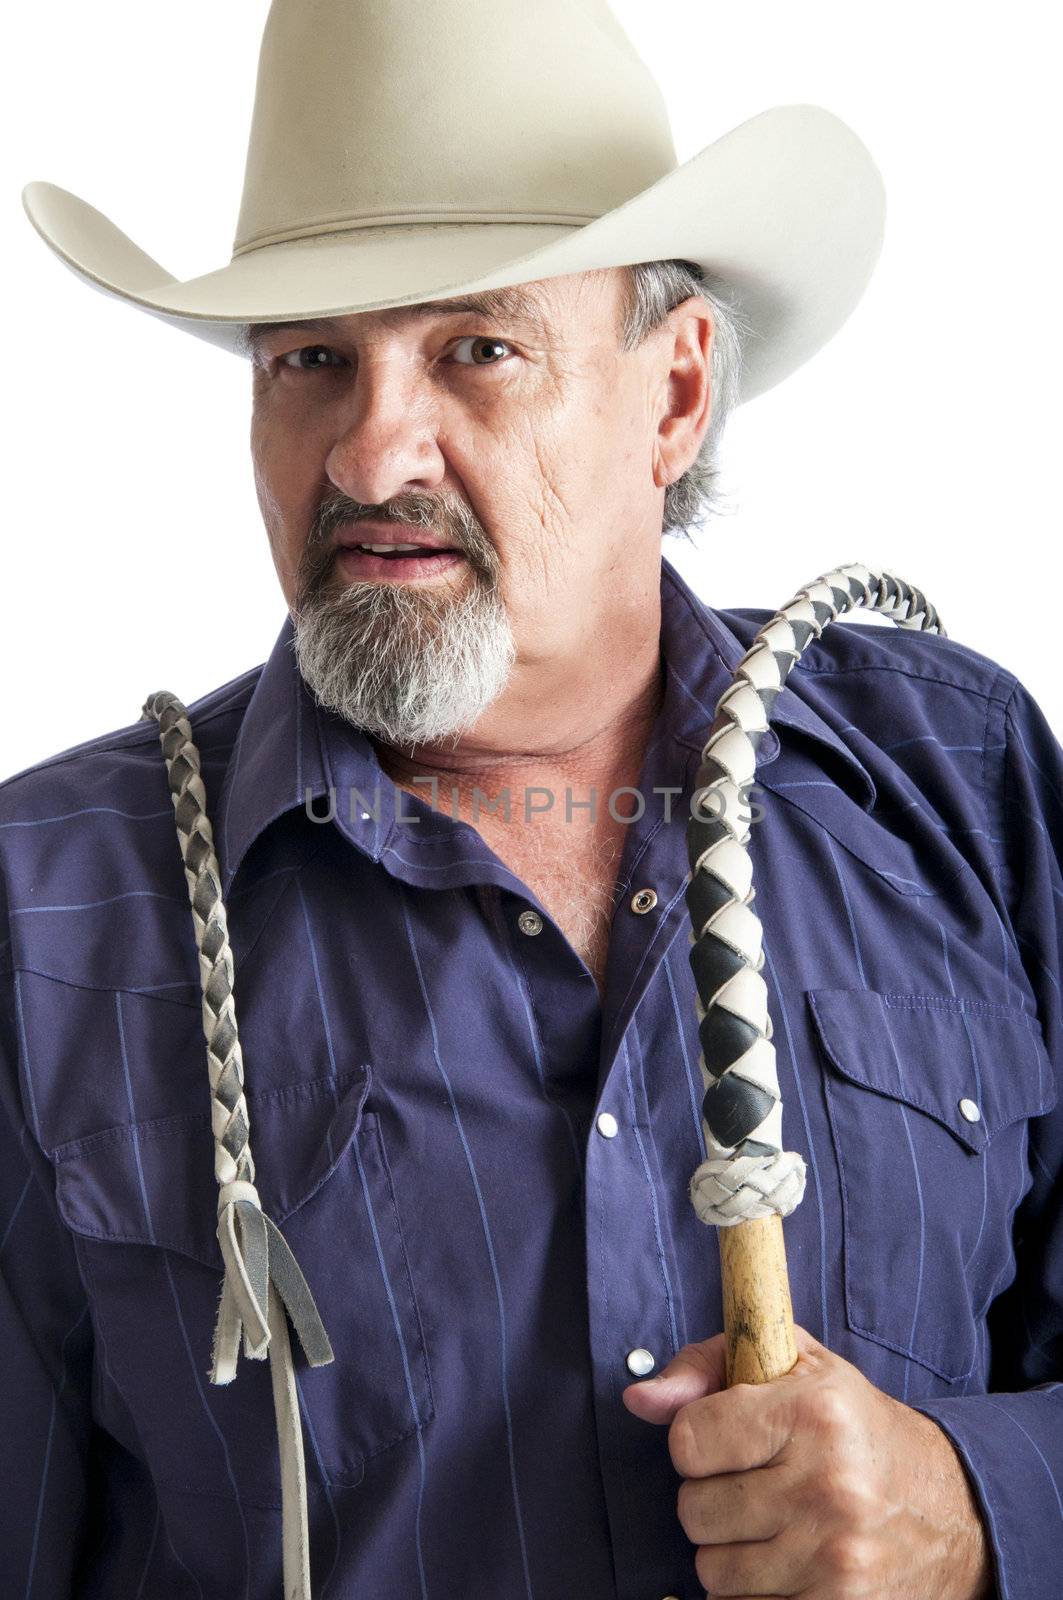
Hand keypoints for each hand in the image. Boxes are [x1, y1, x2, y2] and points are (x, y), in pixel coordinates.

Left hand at [622, 1323, 992, 1598]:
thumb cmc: (853, 1426)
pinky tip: (789, 1562)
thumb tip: (638, 1400)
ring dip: (732, 1551)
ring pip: (712, 1572)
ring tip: (775, 1523)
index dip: (697, 1439)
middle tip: (756, 1483)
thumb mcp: (792, 1367)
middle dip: (712, 1498)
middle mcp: (825, 1485)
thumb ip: (705, 1367)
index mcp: (812, 1412)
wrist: (951, 1510)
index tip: (726, 1439)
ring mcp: (833, 1557)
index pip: (689, 1440)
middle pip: (693, 1512)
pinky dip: (757, 1592)